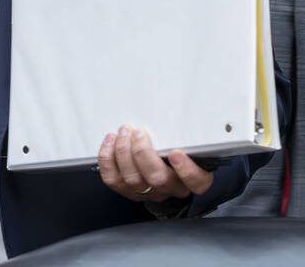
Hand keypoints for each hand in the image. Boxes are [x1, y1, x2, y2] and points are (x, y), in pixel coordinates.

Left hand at [97, 125, 213, 201]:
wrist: (163, 172)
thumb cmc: (175, 153)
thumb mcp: (188, 145)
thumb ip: (184, 135)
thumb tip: (176, 113)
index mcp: (191, 178)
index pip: (196, 182)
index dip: (186, 170)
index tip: (176, 152)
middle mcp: (170, 188)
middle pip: (157, 178)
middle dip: (144, 153)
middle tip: (140, 133)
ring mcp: (147, 192)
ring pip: (132, 179)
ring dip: (124, 151)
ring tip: (124, 131)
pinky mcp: (126, 190)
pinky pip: (112, 179)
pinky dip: (108, 158)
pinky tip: (111, 140)